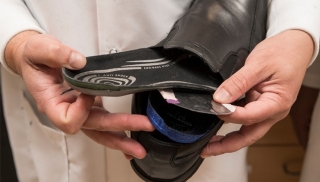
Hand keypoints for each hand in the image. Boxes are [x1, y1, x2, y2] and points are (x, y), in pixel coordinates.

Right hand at [5, 31, 154, 158]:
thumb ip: (57, 54)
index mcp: (51, 103)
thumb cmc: (34, 58)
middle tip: (144, 125)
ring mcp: (80, 109)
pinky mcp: (91, 103)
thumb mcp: (39, 49)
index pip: (68, 119)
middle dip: (120, 129)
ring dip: (122, 137)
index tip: (88, 93)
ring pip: (101, 129)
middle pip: (94, 127)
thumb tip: (79, 61)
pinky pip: (105, 120)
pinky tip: (131, 137)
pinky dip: (118, 129)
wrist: (36, 58)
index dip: (81, 109)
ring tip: (139, 146)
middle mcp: (67, 110)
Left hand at [201, 30, 314, 156]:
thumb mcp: (259, 64)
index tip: (215, 107)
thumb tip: (220, 98)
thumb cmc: (282, 54)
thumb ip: (238, 82)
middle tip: (207, 149)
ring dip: (227, 138)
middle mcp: (271, 111)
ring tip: (208, 142)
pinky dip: (230, 124)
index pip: (250, 116)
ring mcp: (265, 110)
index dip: (230, 114)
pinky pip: (244, 119)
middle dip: (226, 145)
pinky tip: (217, 124)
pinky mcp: (259, 105)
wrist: (293, 46)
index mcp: (277, 103)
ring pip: (246, 131)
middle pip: (248, 135)